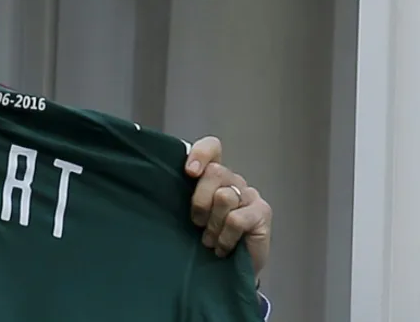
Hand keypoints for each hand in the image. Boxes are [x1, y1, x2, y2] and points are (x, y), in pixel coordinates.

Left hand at [185, 136, 271, 277]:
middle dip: (200, 201)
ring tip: (210, 240)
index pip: (212, 148)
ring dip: (213, 224)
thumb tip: (157, 183)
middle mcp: (233, 180)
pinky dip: (225, 237)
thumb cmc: (204, 240)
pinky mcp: (262, 212)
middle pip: (214, 172)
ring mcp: (250, 194)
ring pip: (224, 196)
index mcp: (213, 175)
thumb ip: (181, 195)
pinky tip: (223, 247)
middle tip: (197, 223)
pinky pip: (236, 219)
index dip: (200, 154)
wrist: (227, 271)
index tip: (189, 173)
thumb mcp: (188, 215)